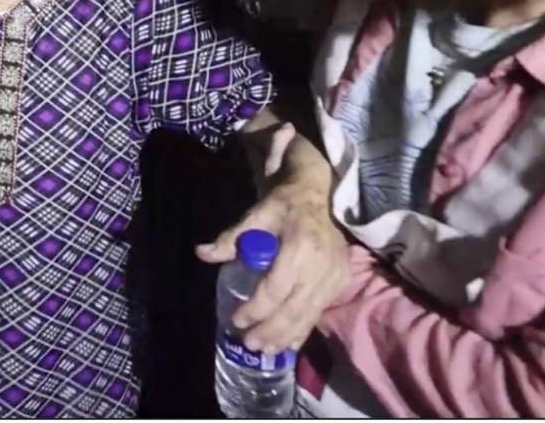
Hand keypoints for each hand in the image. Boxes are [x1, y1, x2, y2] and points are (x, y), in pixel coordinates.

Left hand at [197, 179, 347, 354]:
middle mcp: (322, 265)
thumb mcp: (255, 215)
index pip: (277, 287)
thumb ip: (231, 238)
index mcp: (300, 245)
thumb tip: (203, 253)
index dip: (256, 308)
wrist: (316, 195)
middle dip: (270, 329)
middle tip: (249, 343)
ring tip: (265, 349)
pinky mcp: (341, 282)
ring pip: (308, 314)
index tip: (237, 319)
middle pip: (294, 307)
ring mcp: (335, 276)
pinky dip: (302, 329)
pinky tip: (286, 342)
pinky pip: (318, 312)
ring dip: (286, 336)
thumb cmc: (283, 205)